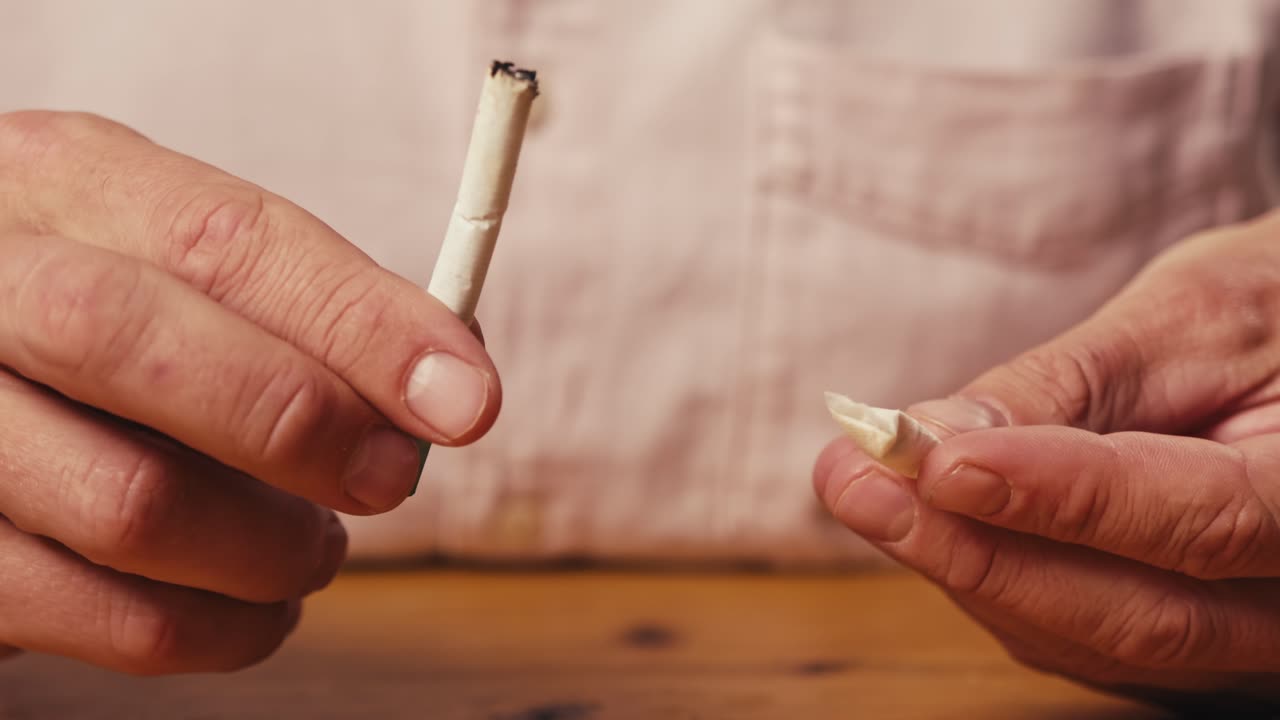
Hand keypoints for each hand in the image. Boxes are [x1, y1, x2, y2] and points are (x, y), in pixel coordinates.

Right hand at [0, 112, 500, 672]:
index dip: (362, 324)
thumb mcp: (178, 261)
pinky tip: (253, 607)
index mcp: (63, 184)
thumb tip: (451, 383)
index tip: (466, 399)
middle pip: (132, 343)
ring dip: (269, 549)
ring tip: (312, 551)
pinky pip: (98, 615)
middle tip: (390, 481)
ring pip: (127, 503)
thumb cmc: (112, 323)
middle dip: (299, 425)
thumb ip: (304, 306)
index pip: (224, 238)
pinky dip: (213, 630)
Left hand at [815, 211, 1279, 713]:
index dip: (1061, 498)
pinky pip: (1077, 634)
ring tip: (861, 484)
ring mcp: (1248, 636)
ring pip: (1092, 637)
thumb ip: (1080, 383)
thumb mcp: (1200, 313)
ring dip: (962, 565)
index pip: (1201, 520)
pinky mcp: (1185, 638)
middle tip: (853, 478)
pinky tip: (917, 516)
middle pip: (1136, 614)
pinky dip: (988, 576)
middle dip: (975, 549)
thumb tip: (941, 434)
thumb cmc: (1278, 312)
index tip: (937, 462)